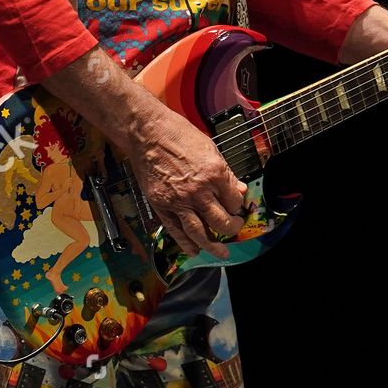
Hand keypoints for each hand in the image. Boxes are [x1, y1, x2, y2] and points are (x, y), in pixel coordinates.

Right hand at [130, 108, 247, 257]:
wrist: (148, 133)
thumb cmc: (178, 135)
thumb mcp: (211, 149)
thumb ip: (226, 173)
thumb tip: (239, 189)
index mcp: (215, 174)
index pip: (234, 202)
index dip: (237, 206)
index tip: (236, 206)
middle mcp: (199, 191)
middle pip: (221, 222)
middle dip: (231, 229)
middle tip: (234, 229)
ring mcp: (179, 201)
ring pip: (199, 233)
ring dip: (212, 246)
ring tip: (221, 253)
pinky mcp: (162, 205)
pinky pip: (176, 230)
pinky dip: (185, 243)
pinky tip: (194, 251)